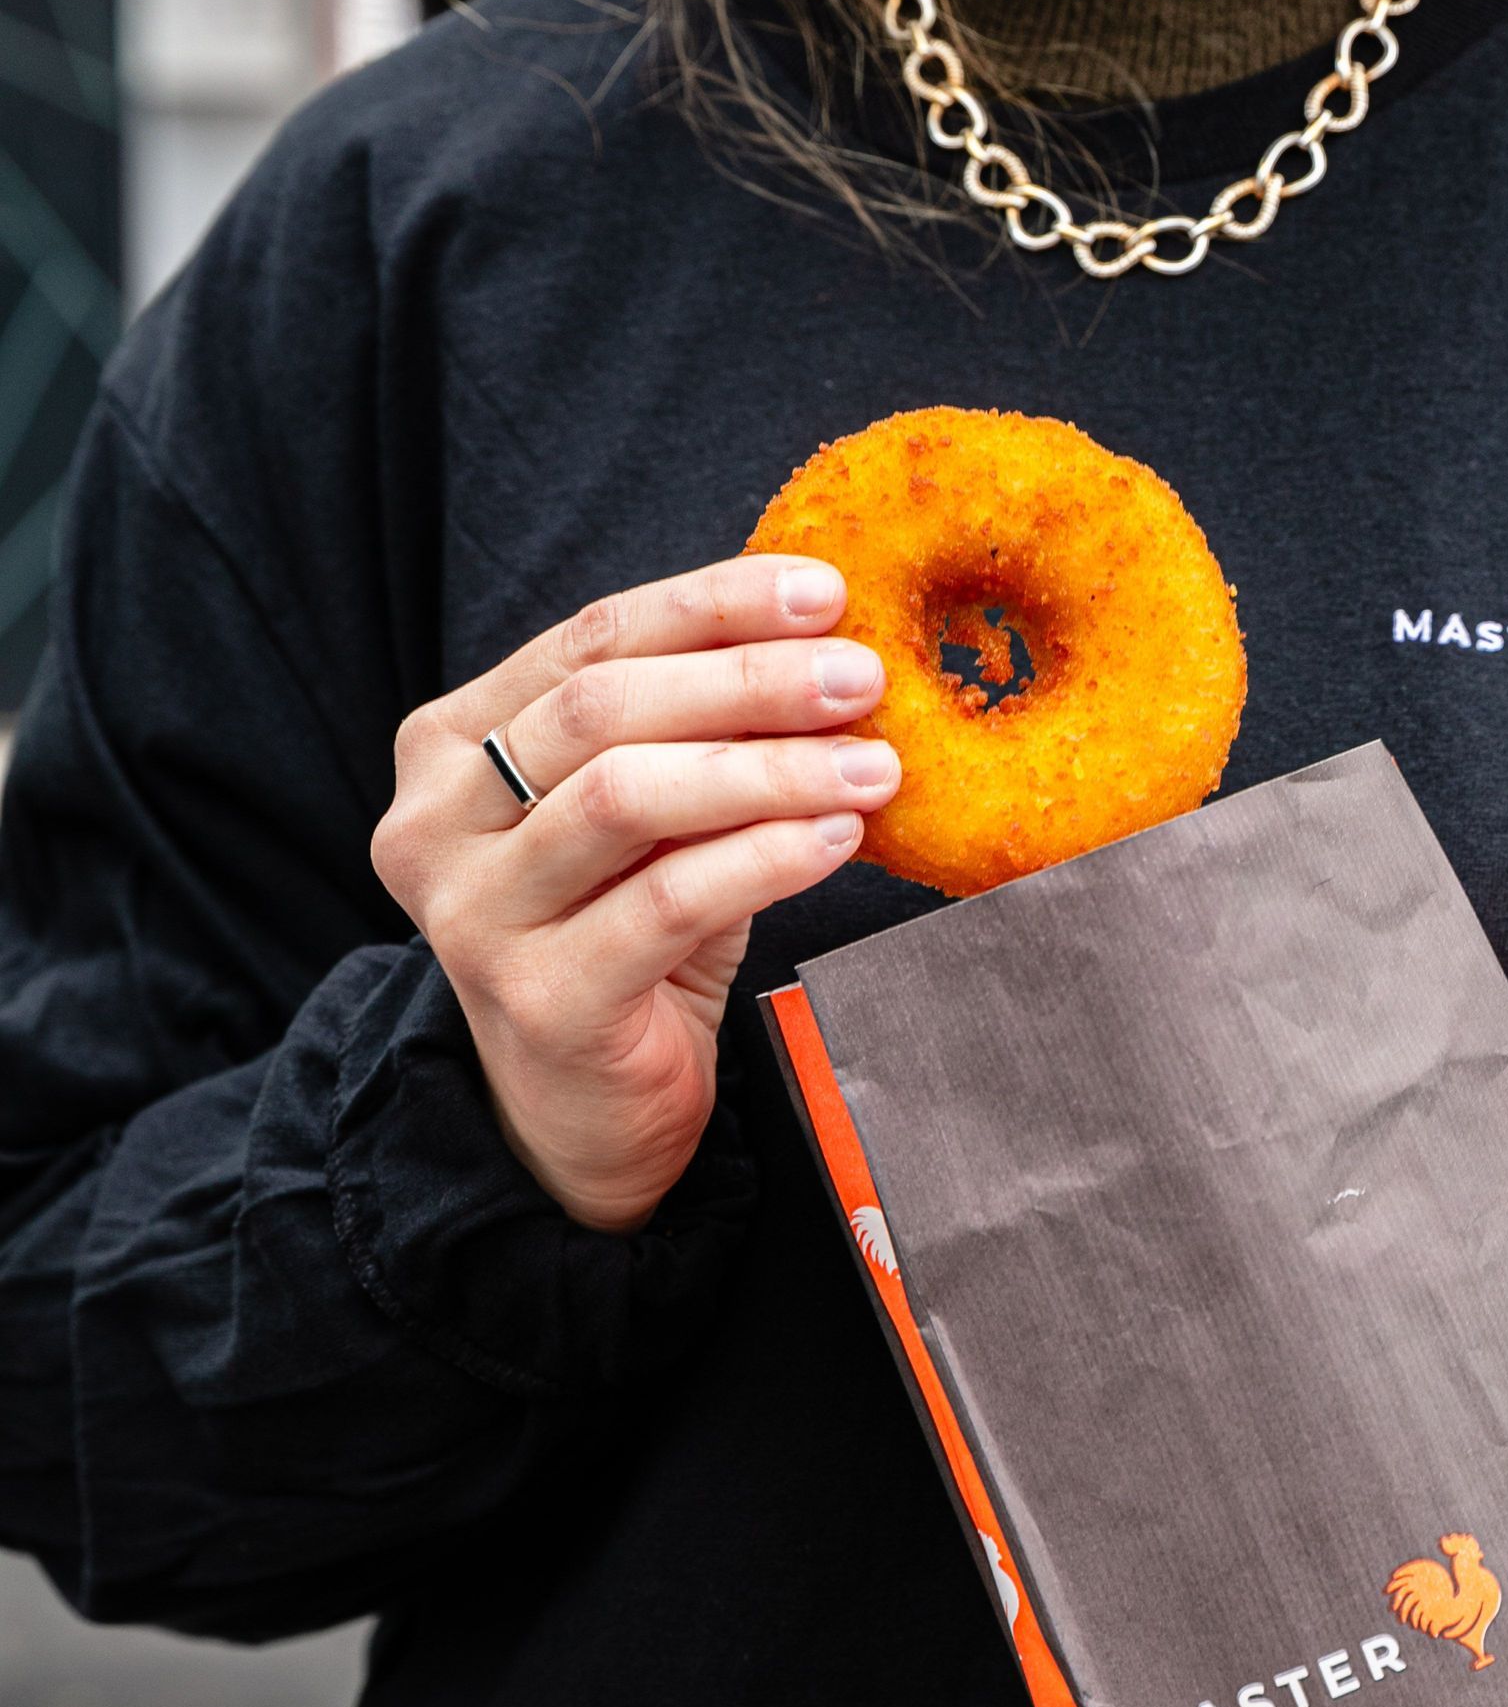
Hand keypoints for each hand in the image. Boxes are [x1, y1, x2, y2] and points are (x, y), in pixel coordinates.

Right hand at [370, 555, 895, 1230]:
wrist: (580, 1112)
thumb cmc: (624, 939)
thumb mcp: (649, 817)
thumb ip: (692, 730)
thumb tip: (824, 636)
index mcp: (449, 746)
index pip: (588, 639)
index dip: (712, 606)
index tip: (825, 593)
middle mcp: (435, 821)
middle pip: (602, 708)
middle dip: (748, 681)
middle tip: (863, 679)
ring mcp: (472, 914)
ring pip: (630, 797)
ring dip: (771, 769)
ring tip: (873, 767)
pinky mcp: (538, 998)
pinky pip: (668, 902)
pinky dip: (766, 859)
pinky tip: (837, 838)